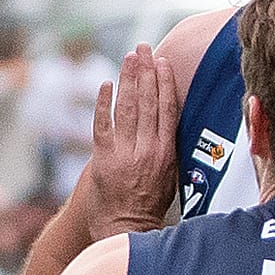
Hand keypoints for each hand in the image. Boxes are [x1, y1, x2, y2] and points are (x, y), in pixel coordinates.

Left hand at [81, 43, 176, 237]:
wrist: (127, 227)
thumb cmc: (151, 201)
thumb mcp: (172, 173)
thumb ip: (170, 145)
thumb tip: (170, 116)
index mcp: (167, 152)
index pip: (168, 109)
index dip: (165, 82)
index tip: (162, 62)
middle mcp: (147, 149)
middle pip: (147, 102)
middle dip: (145, 72)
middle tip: (142, 47)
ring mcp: (124, 154)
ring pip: (127, 109)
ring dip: (127, 80)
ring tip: (128, 57)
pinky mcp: (103, 159)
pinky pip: (102, 125)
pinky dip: (103, 104)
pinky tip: (106, 85)